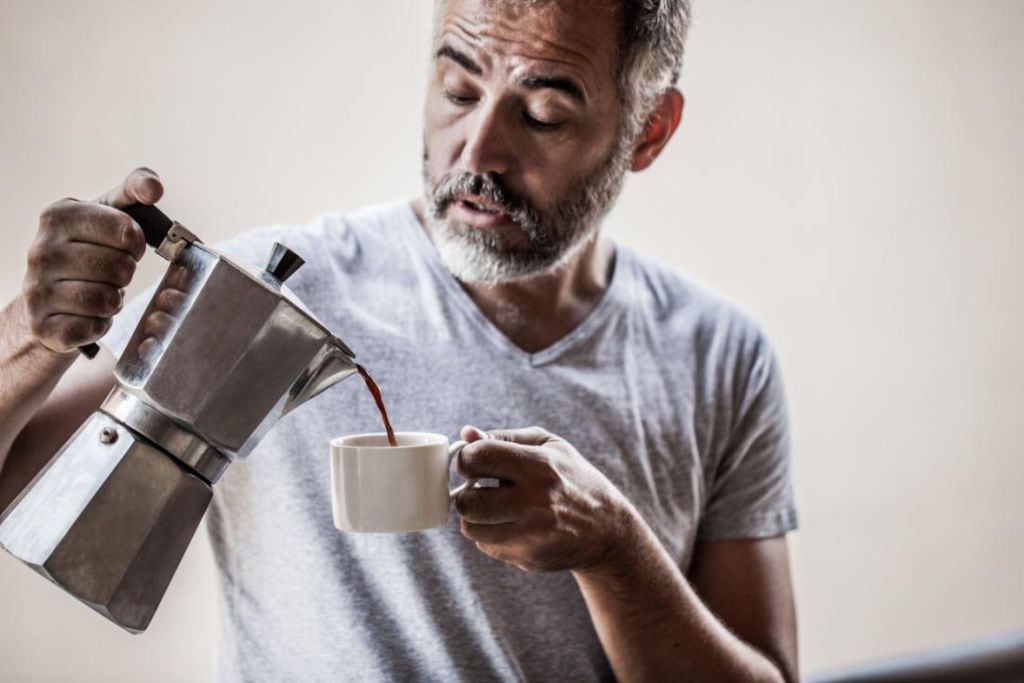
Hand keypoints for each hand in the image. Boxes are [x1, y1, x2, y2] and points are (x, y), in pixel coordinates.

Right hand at [21, 167, 161, 353]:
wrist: (44, 297)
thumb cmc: (86, 248)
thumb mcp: (107, 212)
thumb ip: (134, 190)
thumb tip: (154, 188)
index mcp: (58, 216)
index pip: (126, 230)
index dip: (136, 243)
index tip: (129, 246)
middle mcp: (41, 251)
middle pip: (120, 268)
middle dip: (125, 273)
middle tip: (111, 272)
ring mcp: (38, 289)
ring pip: (108, 299)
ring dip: (114, 299)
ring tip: (100, 290)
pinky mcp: (43, 325)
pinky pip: (95, 326)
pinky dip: (101, 323)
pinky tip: (89, 313)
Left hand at [454, 425, 634, 572]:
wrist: (608, 530)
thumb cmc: (573, 479)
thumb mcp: (549, 446)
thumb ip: (504, 437)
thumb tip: (466, 434)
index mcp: (539, 466)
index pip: (478, 458)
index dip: (467, 458)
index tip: (474, 462)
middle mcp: (535, 502)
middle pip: (467, 502)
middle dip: (466, 493)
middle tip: (479, 489)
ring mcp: (531, 534)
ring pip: (471, 528)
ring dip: (475, 517)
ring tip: (493, 508)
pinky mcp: (528, 557)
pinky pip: (486, 546)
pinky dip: (490, 534)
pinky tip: (510, 525)